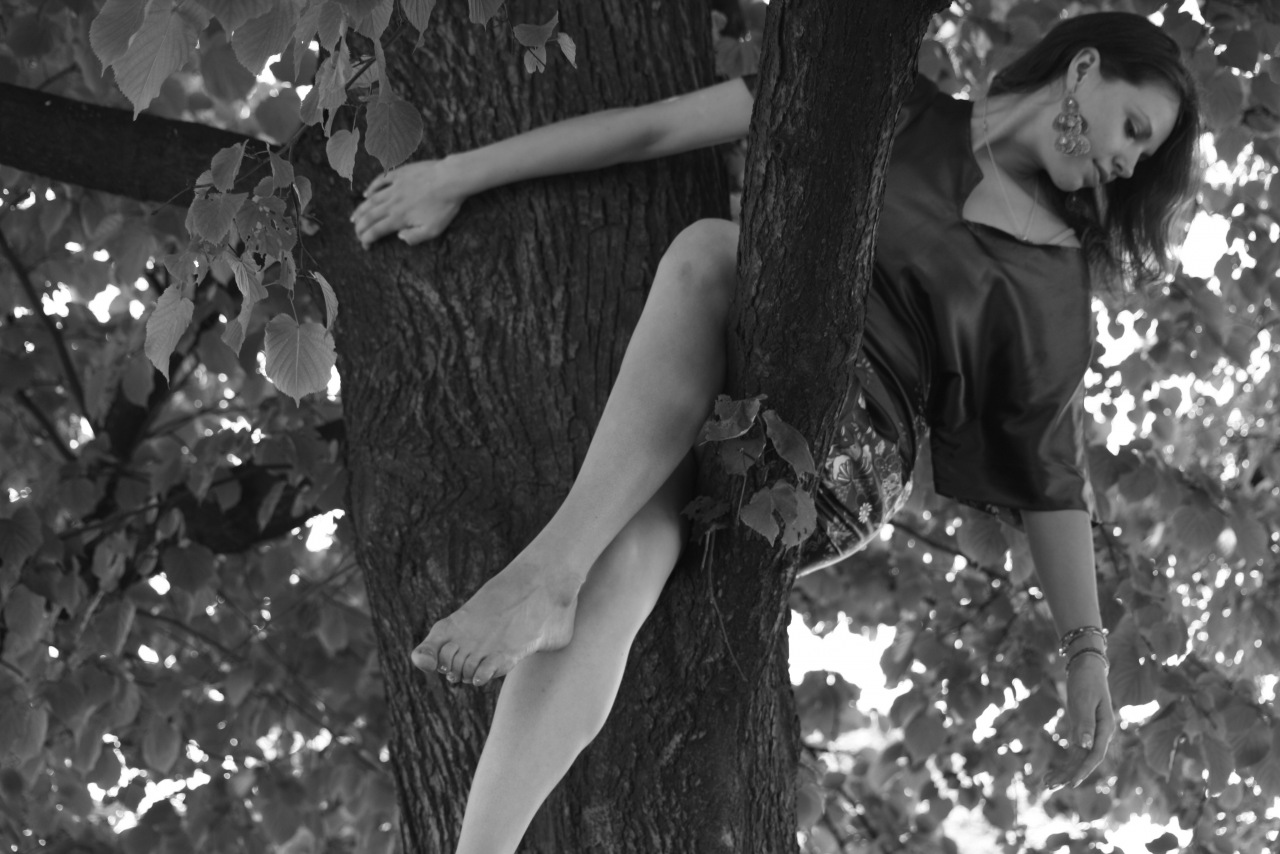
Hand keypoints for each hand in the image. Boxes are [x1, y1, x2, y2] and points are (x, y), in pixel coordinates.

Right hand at [350, 159, 465, 248]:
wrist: (450, 179)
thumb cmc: (444, 206)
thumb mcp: (433, 230)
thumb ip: (415, 237)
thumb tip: (399, 237)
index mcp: (399, 218)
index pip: (376, 230)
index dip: (367, 239)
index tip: (365, 245)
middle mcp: (392, 203)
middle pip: (369, 216)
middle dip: (360, 226)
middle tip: (356, 233)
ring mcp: (395, 187)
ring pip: (371, 200)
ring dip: (360, 210)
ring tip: (354, 218)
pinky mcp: (400, 174)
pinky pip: (380, 180)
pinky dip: (371, 188)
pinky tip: (367, 194)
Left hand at [1042, 652, 1115, 788]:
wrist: (1087, 667)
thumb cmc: (1087, 681)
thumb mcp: (1085, 700)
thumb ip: (1085, 723)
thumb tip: (1084, 746)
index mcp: (1105, 728)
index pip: (1095, 755)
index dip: (1083, 770)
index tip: (1072, 783)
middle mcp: (1100, 734)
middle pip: (1085, 760)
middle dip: (1069, 775)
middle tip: (1050, 787)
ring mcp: (1091, 734)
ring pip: (1078, 758)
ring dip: (1064, 772)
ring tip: (1047, 784)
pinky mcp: (1081, 730)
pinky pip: (1074, 751)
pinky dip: (1064, 762)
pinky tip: (1052, 772)